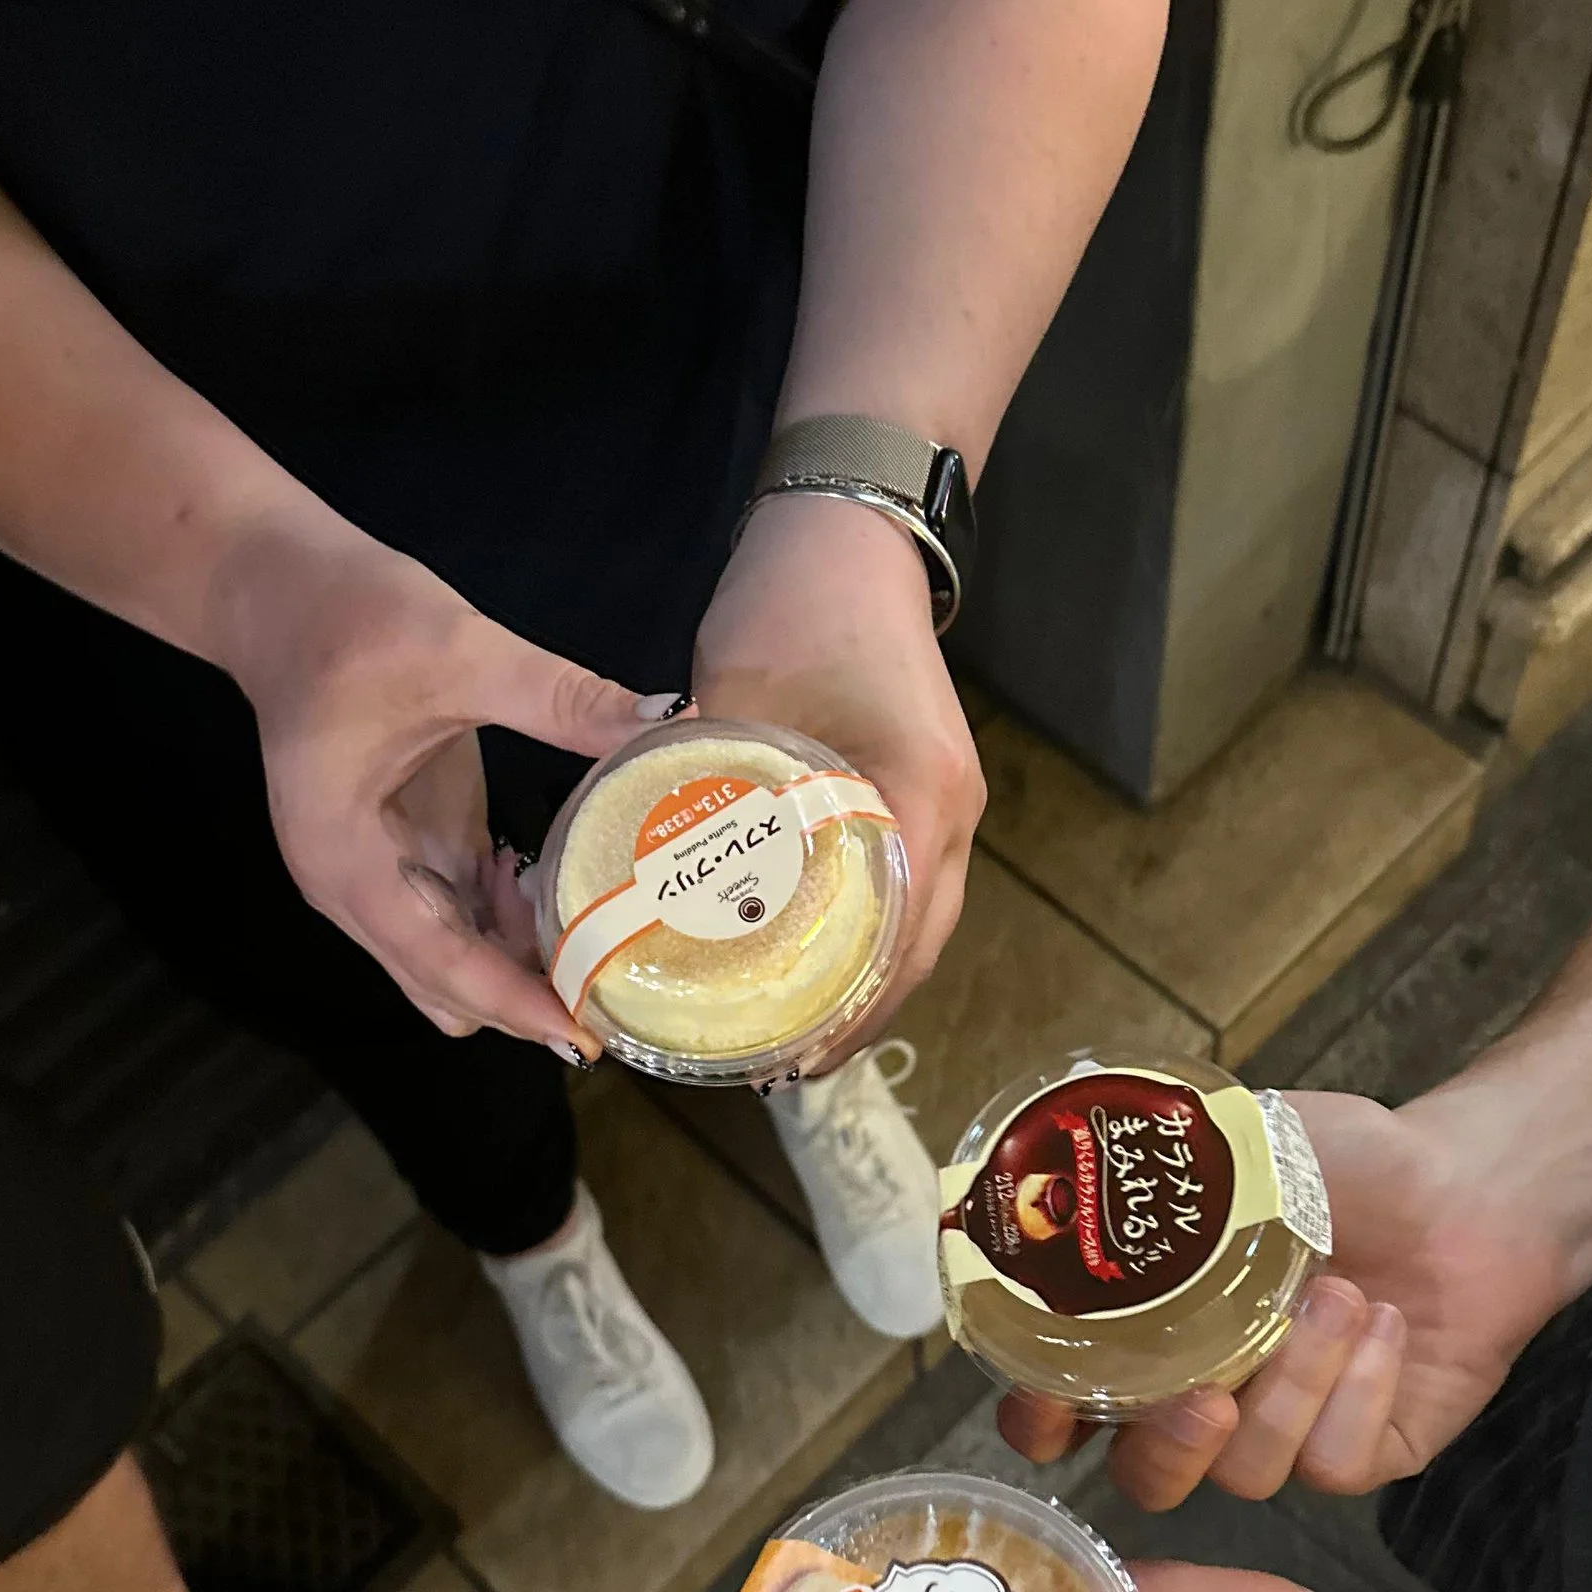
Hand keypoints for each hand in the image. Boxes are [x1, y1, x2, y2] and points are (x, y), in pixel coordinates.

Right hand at [205, 519, 672, 1046]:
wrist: (278, 588)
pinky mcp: (410, 847)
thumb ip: (560, 696)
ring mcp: (383, 873)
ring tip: (615, 947)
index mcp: (347, 862)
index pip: (440, 965)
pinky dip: (515, 921)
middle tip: (623, 994)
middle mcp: (357, 889)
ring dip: (525, 964)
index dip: (515, 1004)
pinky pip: (466, 917)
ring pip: (457, 962)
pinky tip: (573, 888)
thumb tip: (668, 720)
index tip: (588, 1038)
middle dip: (526, 999)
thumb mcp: (458, 650)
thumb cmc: (347, 618)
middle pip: (446, 987)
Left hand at [693, 488, 982, 1052]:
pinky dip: (876, 931)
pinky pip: (914, 884)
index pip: (900, 937)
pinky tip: (816, 954)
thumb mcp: (732, 696)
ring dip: (872, 979)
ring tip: (798, 1029)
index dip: (851, 1010)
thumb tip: (638, 862)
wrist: (849, 527)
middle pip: (922, 946)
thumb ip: (695, 778)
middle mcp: (953, 809)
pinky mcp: (930, 784)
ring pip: (924, 920)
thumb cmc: (795, 603)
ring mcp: (951, 797)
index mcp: (917, 793)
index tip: (792, 1058)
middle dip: (863, 1014)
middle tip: (785, 1064)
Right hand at [1001, 1089, 1577, 1507]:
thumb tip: (1084, 1150)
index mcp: (1156, 1331)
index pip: (1064, 1405)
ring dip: (1293, 1384)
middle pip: (1148, 1475)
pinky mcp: (1362, 1453)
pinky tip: (1384, 1324)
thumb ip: (1161, 1162)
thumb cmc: (1351, 1160)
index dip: (1042, 1419)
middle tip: (1210, 1398)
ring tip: (1342, 1296)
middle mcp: (1209, 1395)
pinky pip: (1333, 1464)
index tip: (1050, 1397)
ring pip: (1248, 1473)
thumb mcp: (1246, 1144)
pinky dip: (1359, 1392)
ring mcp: (1285, 1433)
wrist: (1471, 1186)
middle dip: (1167, 1451)